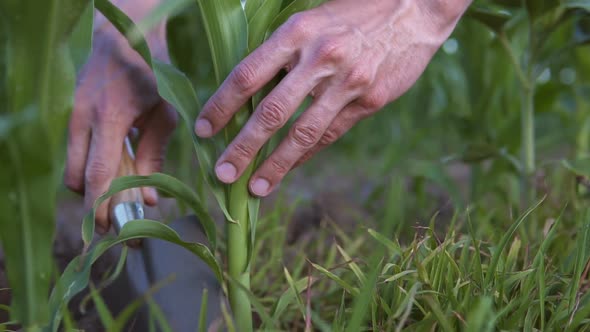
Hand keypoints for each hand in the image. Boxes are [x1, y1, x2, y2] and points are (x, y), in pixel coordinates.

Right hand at [64, 31, 176, 232]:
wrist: (121, 34)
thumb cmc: (152, 70)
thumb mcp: (164, 111)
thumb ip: (154, 154)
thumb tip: (150, 198)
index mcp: (109, 118)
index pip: (98, 175)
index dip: (103, 207)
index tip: (113, 232)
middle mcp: (82, 120)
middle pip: (78, 180)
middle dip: (95, 207)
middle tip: (119, 227)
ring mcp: (72, 116)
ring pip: (73, 169)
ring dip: (94, 190)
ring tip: (122, 203)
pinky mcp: (71, 116)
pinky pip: (77, 154)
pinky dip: (93, 170)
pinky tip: (117, 176)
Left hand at [194, 0, 470, 196]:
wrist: (415, 9)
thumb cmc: (356, 10)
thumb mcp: (313, 18)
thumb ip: (283, 52)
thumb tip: (250, 93)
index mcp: (298, 31)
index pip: (248, 75)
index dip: (221, 106)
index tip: (204, 130)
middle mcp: (320, 57)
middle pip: (272, 112)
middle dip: (243, 147)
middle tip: (222, 173)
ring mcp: (347, 82)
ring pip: (303, 133)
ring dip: (276, 164)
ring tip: (256, 187)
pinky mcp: (369, 101)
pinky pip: (330, 134)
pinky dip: (306, 155)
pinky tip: (289, 169)